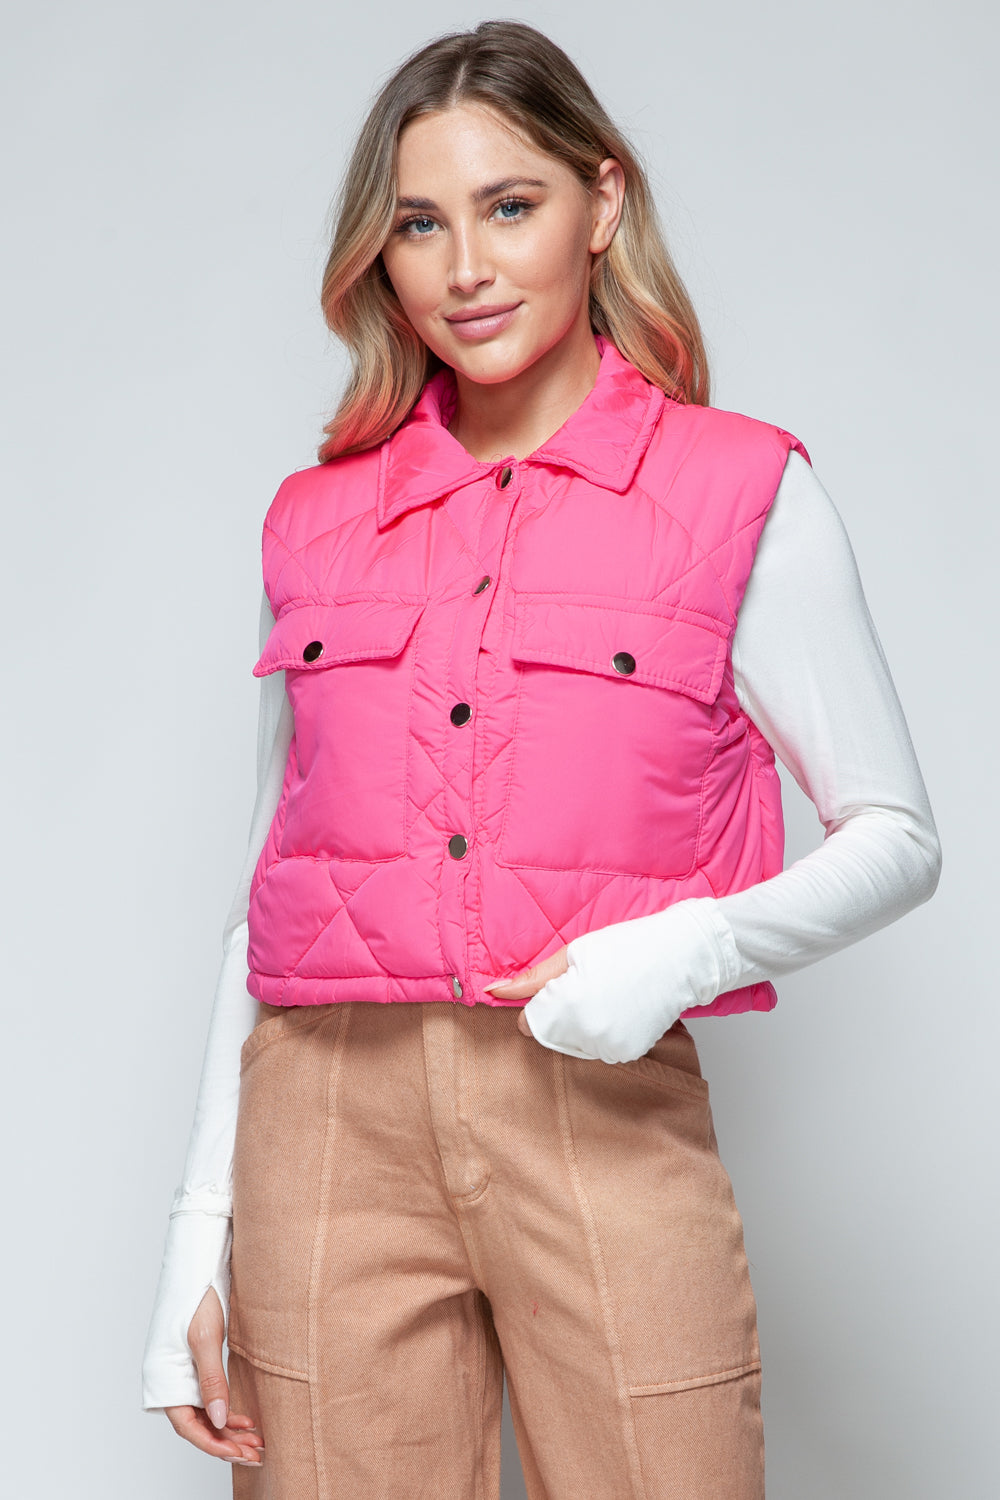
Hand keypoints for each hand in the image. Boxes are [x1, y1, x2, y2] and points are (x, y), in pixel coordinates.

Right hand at [164, 1286, 264, 1467]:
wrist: (196, 1265)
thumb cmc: (195, 1296)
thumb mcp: (205, 1338)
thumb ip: (212, 1380)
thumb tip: (221, 1420)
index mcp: (164, 1378)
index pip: (188, 1426)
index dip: (213, 1444)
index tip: (238, 1453)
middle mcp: (171, 1381)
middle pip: (198, 1424)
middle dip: (226, 1441)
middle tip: (255, 1453)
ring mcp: (183, 1373)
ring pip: (206, 1413)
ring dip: (229, 1429)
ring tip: (256, 1441)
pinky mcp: (196, 1363)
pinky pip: (210, 1396)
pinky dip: (227, 1410)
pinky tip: (245, 1419)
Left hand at [483, 899, 727, 1062]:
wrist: (682, 956)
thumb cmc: (627, 946)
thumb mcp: (573, 954)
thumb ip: (533, 980)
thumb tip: (493, 992)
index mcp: (569, 1006)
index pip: (530, 1023)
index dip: (542, 1003)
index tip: (562, 985)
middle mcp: (588, 1034)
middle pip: (552, 1035)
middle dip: (561, 1014)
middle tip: (590, 985)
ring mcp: (610, 1048)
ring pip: (575, 1043)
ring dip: (581, 1024)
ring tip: (608, 994)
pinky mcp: (628, 1054)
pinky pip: (599, 1048)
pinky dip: (603, 1032)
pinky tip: (620, 1008)